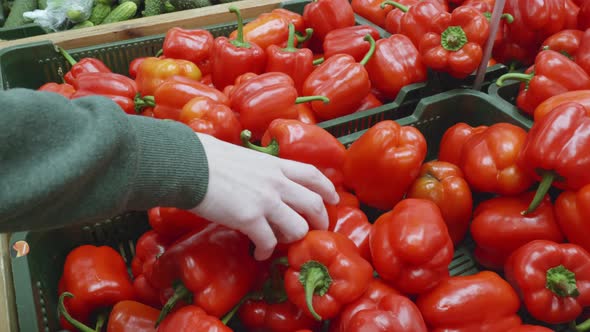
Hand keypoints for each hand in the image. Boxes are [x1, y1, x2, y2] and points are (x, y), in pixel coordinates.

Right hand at [191, 133, 339, 260]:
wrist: (186, 163)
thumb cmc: (205, 155)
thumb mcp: (241, 155)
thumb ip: (256, 167)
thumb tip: (252, 174)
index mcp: (274, 164)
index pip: (312, 174)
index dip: (327, 188)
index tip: (333, 198)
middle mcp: (276, 182)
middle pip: (313, 204)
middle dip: (321, 220)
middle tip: (316, 230)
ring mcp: (265, 201)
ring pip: (298, 228)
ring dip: (293, 239)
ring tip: (282, 243)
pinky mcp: (249, 219)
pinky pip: (269, 243)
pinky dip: (266, 252)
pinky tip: (259, 253)